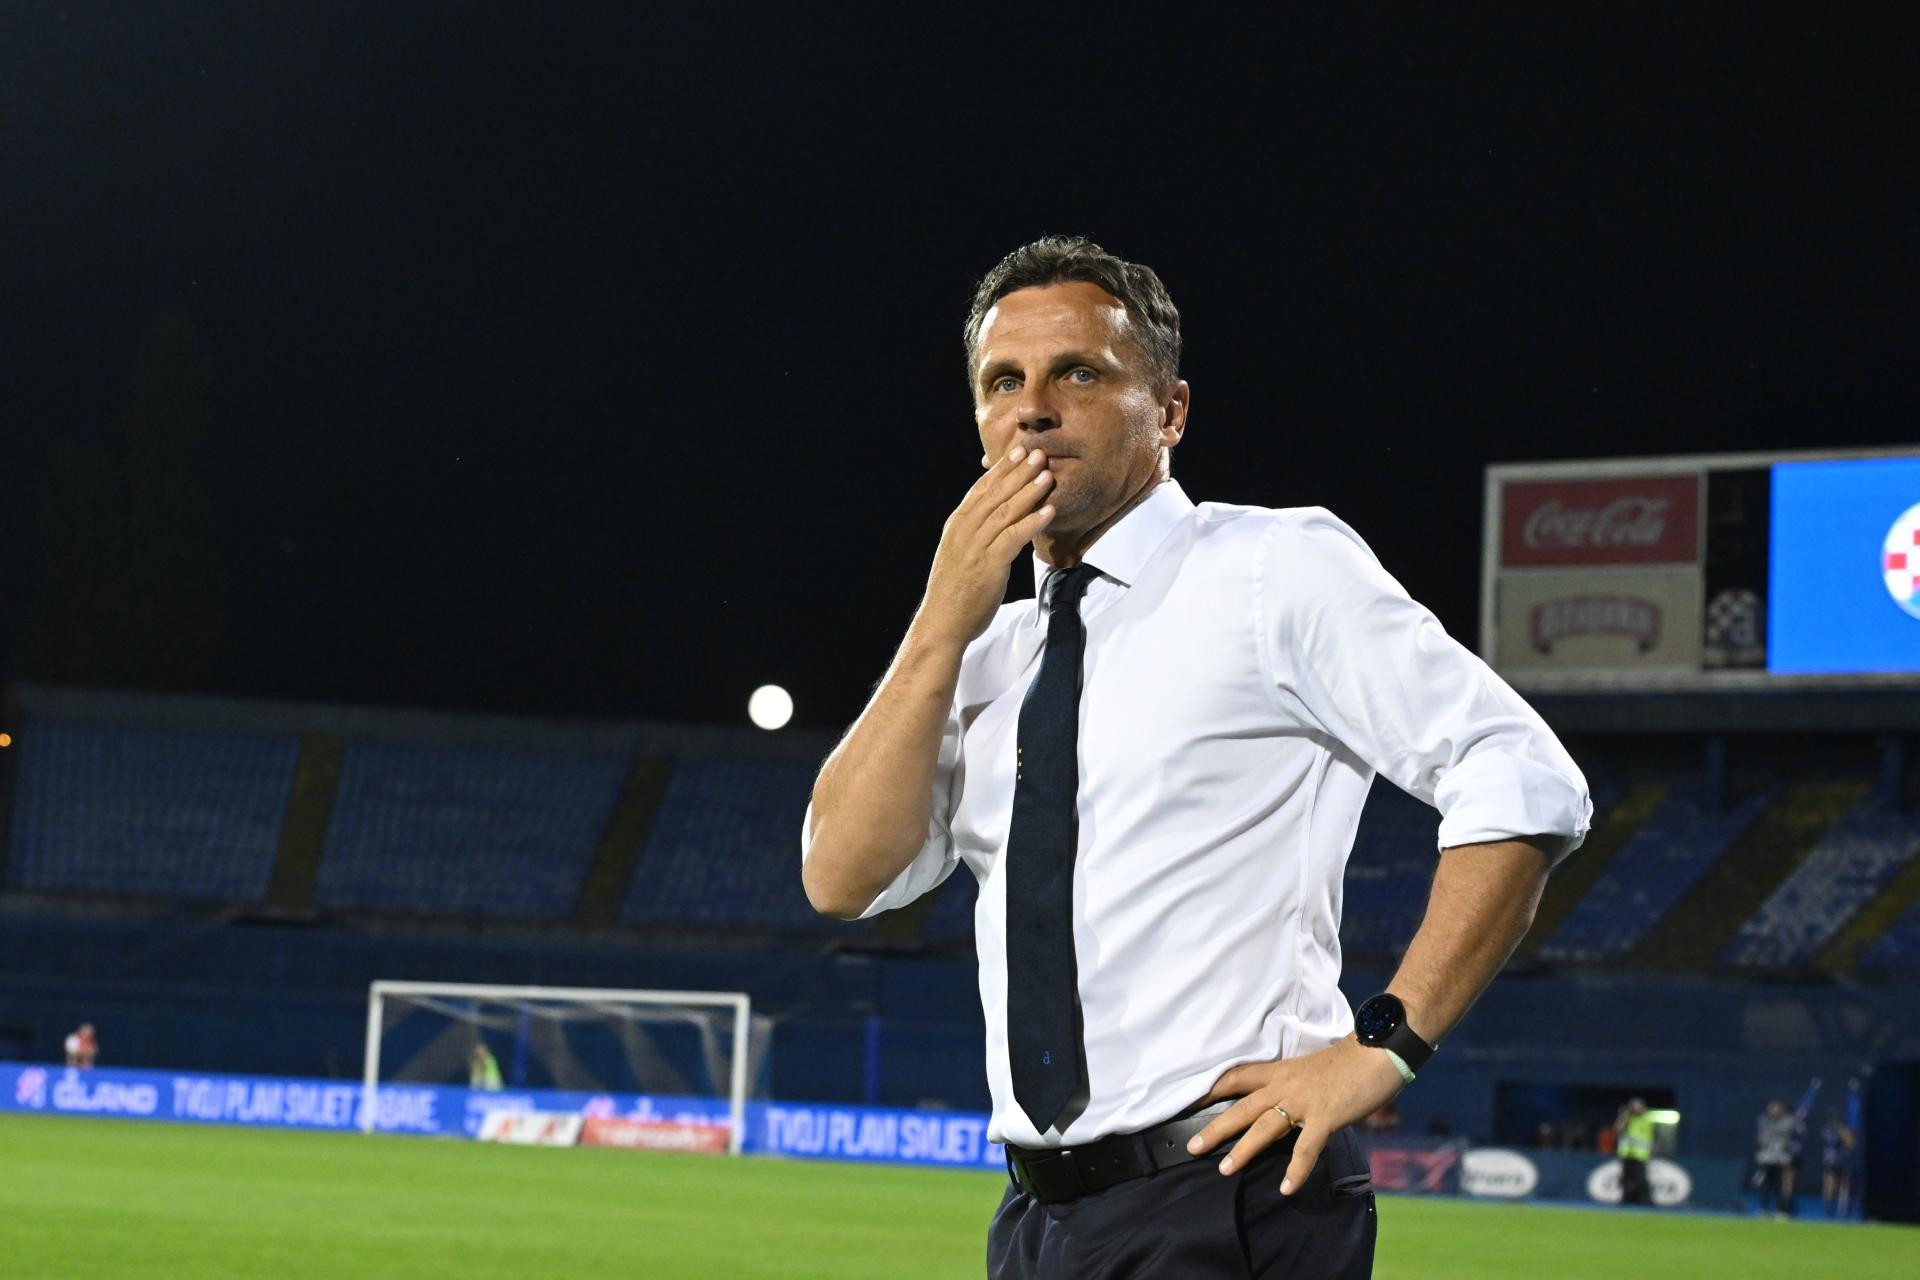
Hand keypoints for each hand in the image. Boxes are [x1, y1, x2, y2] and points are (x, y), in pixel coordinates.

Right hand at [913, 445, 1054, 647]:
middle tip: (1038, 452)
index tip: (1018, 452)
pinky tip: (1049, 511)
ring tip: (1047, 475)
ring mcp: (976, 546)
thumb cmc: (954, 592)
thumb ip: (976, 535)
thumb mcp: (960, 554)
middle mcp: (964, 530)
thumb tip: (996, 522)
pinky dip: (1032, 522)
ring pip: (1005, 512)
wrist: (942, 622)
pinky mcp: (989, 564)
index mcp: (957, 525)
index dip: (1001, 469)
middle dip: (1018, 472)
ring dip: (1028, 492)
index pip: (981, 489)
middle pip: (995, 494)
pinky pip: (1013, 537)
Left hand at [1185, 1037, 1404, 1193]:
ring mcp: (1304, 1102)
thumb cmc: (1348, 1061)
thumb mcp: (1309, 1070)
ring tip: (1224, 1170)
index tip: (1188, 1101)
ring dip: (1243, 1150)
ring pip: (1264, 1127)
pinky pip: (1306, 1147)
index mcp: (1280, 1071)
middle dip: (1216, 1128)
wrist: (1377, 1051)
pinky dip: (1296, 1169)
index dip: (1211, 1089)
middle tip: (1193, 1146)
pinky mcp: (1325, 1117)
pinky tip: (1287, 1188)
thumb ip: (1293, 1086)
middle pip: (1241, 1107)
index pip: (1237, 1077)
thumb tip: (1284, 1104)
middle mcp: (1285, 1086)